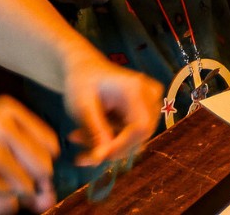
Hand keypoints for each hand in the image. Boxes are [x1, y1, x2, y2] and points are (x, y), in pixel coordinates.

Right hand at [0, 97, 59, 214]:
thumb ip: (29, 171)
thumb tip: (48, 199)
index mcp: (7, 109)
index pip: (50, 144)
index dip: (37, 163)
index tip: (14, 163)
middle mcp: (1, 124)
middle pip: (44, 167)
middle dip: (28, 182)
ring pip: (27, 188)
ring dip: (8, 194)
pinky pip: (9, 203)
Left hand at [59, 53, 161, 168]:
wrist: (86, 69)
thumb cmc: (82, 81)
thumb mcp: (82, 106)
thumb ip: (94, 131)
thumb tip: (99, 160)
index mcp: (136, 89)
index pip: (140, 126)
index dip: (121, 146)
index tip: (95, 157)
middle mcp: (150, 96)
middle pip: (139, 136)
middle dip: (109, 149)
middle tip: (80, 155)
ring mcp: (151, 104)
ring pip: (134, 139)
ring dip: (106, 146)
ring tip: (78, 138)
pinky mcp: (147, 111)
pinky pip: (132, 135)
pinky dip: (110, 140)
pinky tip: (88, 134)